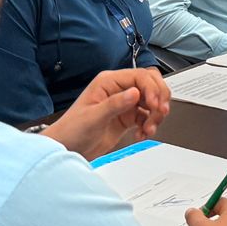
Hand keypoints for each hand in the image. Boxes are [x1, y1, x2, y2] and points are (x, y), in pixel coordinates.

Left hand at [41, 66, 171, 157]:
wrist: (67, 148)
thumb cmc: (72, 130)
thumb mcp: (93, 117)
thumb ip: (115, 104)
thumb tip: (135, 92)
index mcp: (109, 82)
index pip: (140, 77)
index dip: (152, 89)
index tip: (155, 105)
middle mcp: (118, 90)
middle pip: (151, 85)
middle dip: (159, 98)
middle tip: (159, 113)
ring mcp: (124, 103)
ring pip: (152, 101)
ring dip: (155, 115)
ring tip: (148, 128)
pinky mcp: (127, 117)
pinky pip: (147, 117)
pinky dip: (149, 126)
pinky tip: (142, 134)